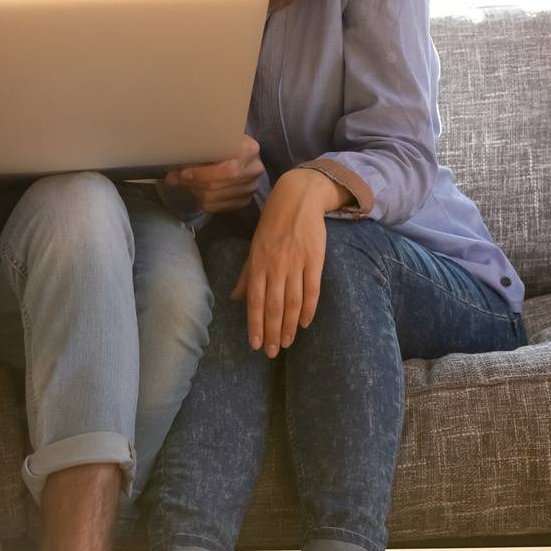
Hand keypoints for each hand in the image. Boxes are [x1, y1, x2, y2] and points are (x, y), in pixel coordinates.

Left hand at [163, 135, 263, 213]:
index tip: (183, 172)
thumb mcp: (216, 139)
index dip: (202, 174)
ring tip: (187, 182)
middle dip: (192, 183)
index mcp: (249, 150)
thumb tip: (172, 171)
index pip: (226, 171)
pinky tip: (198, 190)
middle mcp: (254, 170)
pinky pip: (216, 207)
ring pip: (214, 198)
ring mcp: (251, 187)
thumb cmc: (225, 141)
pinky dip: (202, 200)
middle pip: (217, 186)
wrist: (241, 150)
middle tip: (175, 178)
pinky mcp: (245, 200)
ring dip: (195, 191)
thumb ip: (199, 150)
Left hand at [233, 170, 342, 357]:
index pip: (254, 301)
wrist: (297, 198)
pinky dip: (309, 308)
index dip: (255, 325)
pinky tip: (305, 323)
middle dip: (272, 332)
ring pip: (292, 302)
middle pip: (273, 306)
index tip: (255, 345)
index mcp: (258, 264)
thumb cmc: (273, 224)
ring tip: (287, 343)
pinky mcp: (314, 260)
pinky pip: (312, 289)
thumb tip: (236, 299)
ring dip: (289, 325)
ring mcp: (296, 263)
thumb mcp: (254, 247)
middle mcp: (275, 266)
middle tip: (272, 352)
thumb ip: (247, 274)